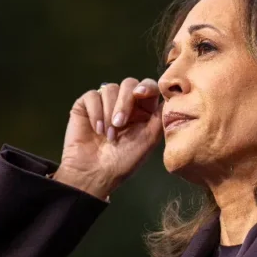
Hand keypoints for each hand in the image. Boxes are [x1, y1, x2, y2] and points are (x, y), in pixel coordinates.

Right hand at [54, 77, 162, 199]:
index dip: (146, 86)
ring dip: (109, 112)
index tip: (140, 94)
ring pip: (110, 88)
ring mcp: (105, 103)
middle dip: (124, 102)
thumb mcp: (149, 139)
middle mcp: (125, 104)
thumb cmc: (124, 161)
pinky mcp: (86, 105)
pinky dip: (95, 112)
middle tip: (119, 124)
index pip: (148, 87)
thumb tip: (170, 96)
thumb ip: (160, 116)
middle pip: (129, 84)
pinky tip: (97, 129)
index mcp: (143, 110)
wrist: (95, 173)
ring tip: (108, 135)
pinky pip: (92, 95)